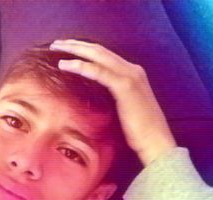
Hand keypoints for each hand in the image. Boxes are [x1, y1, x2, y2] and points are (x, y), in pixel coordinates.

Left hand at [50, 39, 176, 166]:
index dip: (86, 49)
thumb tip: (92, 99)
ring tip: (56, 48)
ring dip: (75, 49)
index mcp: (133, 74)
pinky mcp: (124, 87)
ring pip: (98, 55)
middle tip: (57, 43)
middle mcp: (132, 70)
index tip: (67, 49)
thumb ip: (112, 98)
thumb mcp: (124, 110)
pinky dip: (81, 66)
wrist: (155, 142)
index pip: (105, 55)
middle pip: (100, 50)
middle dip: (77, 44)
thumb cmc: (139, 133)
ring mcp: (130, 76)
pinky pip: (98, 72)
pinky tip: (65, 65)